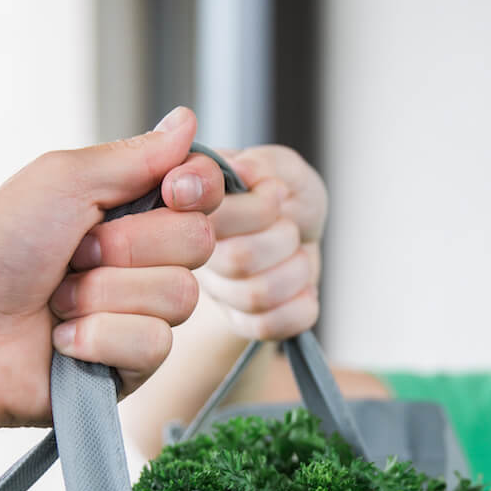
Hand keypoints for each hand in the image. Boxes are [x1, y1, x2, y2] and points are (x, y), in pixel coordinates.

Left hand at [0, 107, 223, 439]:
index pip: (202, 191)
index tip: (171, 190)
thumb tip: (186, 121)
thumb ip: (133, 156)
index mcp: (127, 209)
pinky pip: (155, 344)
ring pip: (179, 296)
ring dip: (105, 294)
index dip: (198, 188)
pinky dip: (99, 336)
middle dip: (128, 247)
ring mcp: (140, 312)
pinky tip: (63, 339)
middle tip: (76, 254)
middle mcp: (142, 259)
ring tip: (59, 301)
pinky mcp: (134, 363)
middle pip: (197, 242)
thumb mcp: (61, 181)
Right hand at [198, 144, 327, 340]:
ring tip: (294, 252)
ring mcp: (212, 292)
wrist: (303, 232)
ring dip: (295, 270)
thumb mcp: (284, 168)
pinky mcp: (237, 322)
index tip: (275, 193)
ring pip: (256, 295)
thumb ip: (263, 164)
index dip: (257, 209)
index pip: (212, 219)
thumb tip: (239, 170)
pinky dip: (300, 304)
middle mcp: (187, 252)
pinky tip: (298, 286)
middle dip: (283, 238)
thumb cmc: (286, 196)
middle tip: (287, 224)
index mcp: (188, 207)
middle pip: (238, 260)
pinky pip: (268, 326)